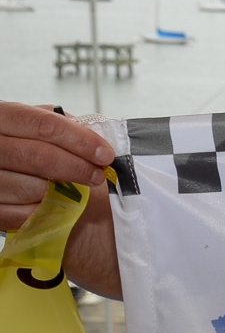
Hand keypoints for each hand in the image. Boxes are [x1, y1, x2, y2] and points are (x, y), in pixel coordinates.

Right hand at [0, 101, 122, 298]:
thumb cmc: (15, 139)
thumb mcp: (29, 121)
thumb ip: (57, 124)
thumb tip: (93, 138)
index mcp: (2, 117)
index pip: (45, 126)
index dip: (81, 140)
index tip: (105, 154)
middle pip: (40, 157)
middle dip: (78, 168)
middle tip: (98, 176)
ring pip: (32, 188)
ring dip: (61, 192)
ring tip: (72, 189)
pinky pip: (21, 215)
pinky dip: (43, 210)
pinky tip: (51, 203)